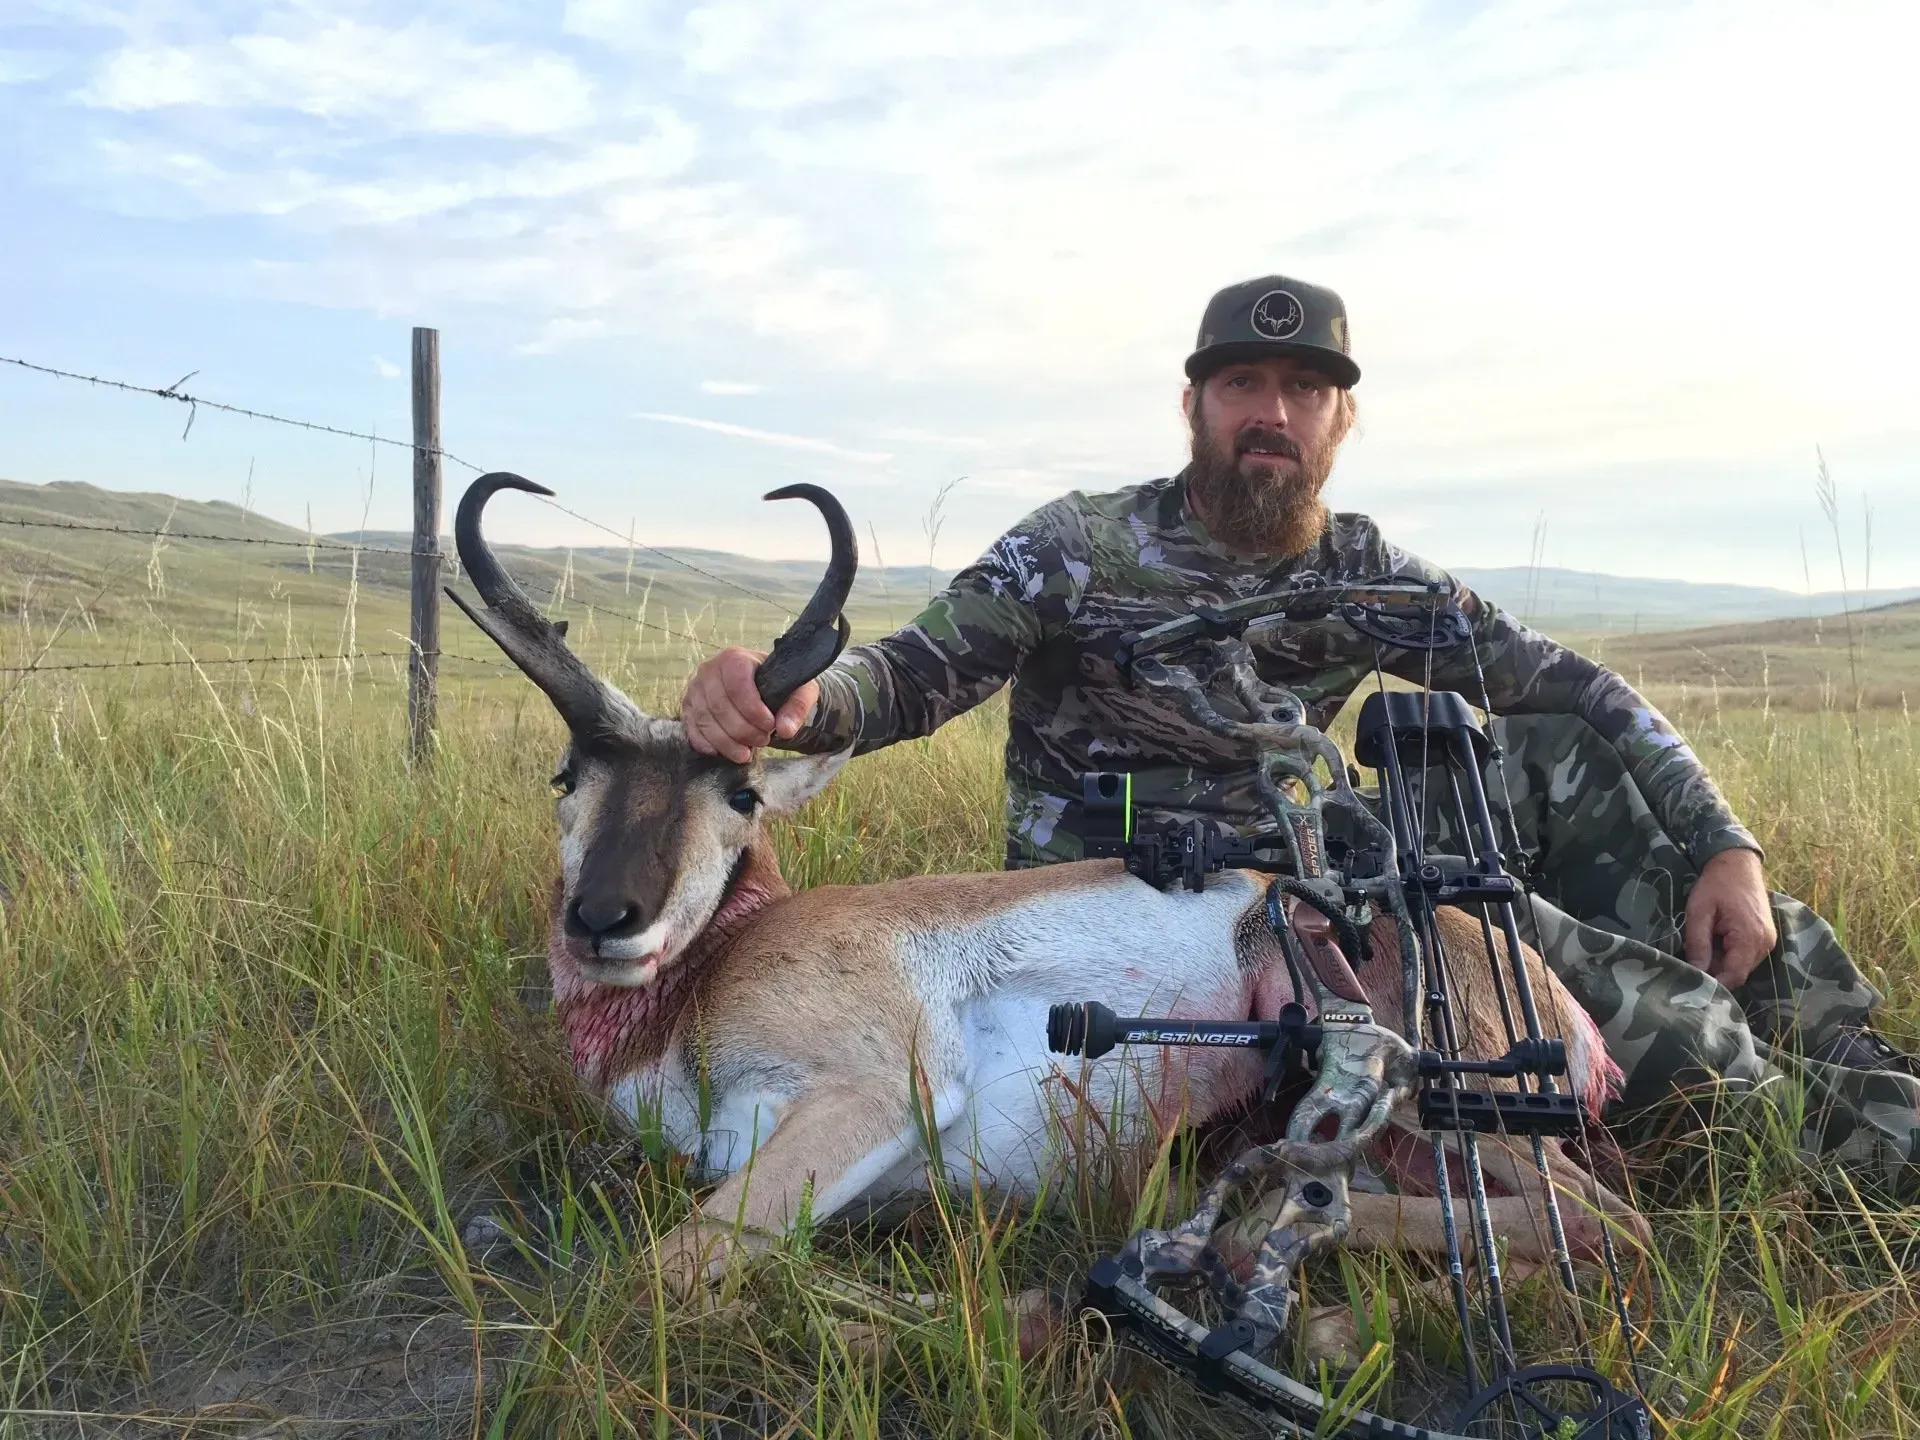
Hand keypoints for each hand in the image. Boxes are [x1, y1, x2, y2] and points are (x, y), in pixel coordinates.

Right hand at [680, 647, 819, 762]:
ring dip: (727, 743)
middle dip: (743, 730)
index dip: (753, 711)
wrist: (760, 688)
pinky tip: (726, 752)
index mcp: (735, 658)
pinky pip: (693, 731)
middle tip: (763, 740)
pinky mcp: (688, 709)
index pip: (737, 685)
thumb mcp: (798, 690)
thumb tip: (785, 729)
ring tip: (747, 752)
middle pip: (720, 707)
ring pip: (705, 721)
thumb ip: (797, 707)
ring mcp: (695, 690)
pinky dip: (709, 745)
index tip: (771, 725)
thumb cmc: (778, 686)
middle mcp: (709, 670)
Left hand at [1683, 849, 1776, 987]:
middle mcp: (1764, 944)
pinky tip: (1715, 940)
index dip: (1713, 983)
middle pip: (1738, 973)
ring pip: (1741, 966)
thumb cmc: (1716, 885)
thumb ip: (1698, 944)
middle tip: (1691, 962)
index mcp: (1750, 938)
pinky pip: (1746, 955)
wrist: (1737, 863)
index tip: (1692, 983)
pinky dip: (1729, 954)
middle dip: (1715, 971)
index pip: (1734, 977)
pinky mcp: (1764, 937)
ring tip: (1703, 946)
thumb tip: (1696, 972)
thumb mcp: (1699, 912)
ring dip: (1721, 962)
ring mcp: (1767, 941)